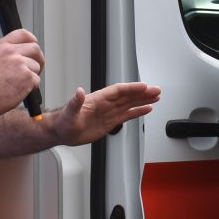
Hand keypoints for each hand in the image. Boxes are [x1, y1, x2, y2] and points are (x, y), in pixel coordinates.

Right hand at [0, 29, 43, 117]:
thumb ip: (3, 52)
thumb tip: (17, 54)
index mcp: (1, 46)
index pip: (23, 34)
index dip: (32, 41)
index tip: (33, 50)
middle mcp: (11, 52)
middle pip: (35, 48)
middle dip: (38, 59)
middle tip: (35, 69)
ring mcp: (20, 64)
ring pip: (36, 67)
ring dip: (31, 77)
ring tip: (18, 84)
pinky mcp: (27, 77)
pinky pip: (36, 80)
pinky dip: (31, 88)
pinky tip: (19, 91)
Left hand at [46, 80, 160, 144]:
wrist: (61, 132)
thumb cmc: (63, 121)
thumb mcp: (69, 112)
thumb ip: (75, 102)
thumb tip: (79, 91)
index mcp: (98, 99)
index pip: (119, 91)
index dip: (132, 88)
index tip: (144, 86)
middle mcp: (106, 104)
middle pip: (128, 95)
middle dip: (143, 93)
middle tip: (157, 90)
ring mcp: (109, 112)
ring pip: (130, 103)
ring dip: (143, 100)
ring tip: (157, 96)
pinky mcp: (110, 121)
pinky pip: (127, 114)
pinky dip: (138, 111)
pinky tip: (147, 108)